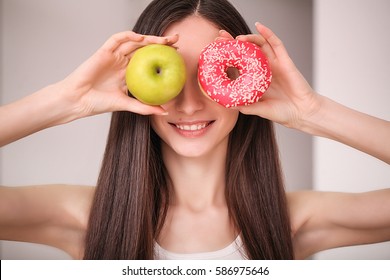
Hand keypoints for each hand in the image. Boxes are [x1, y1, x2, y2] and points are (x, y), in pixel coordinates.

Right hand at [60, 31, 178, 117]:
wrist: (78, 101)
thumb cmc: (98, 103)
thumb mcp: (127, 105)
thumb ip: (144, 107)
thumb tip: (164, 112)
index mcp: (129, 73)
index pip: (149, 61)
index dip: (163, 57)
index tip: (177, 56)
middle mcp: (122, 62)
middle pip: (145, 48)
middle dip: (161, 43)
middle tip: (176, 42)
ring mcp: (113, 56)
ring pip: (134, 42)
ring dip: (149, 38)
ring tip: (164, 40)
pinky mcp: (103, 51)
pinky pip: (117, 39)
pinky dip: (129, 36)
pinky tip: (141, 39)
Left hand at [217, 24, 320, 128]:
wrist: (301, 113)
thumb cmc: (282, 112)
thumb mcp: (259, 110)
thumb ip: (245, 106)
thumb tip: (227, 104)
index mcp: (256, 79)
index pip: (238, 64)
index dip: (227, 57)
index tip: (215, 53)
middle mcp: (264, 69)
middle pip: (247, 51)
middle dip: (233, 43)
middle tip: (220, 38)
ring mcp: (274, 64)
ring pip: (260, 45)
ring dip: (248, 38)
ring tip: (237, 38)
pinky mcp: (285, 61)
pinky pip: (276, 44)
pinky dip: (268, 33)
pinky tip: (259, 26)